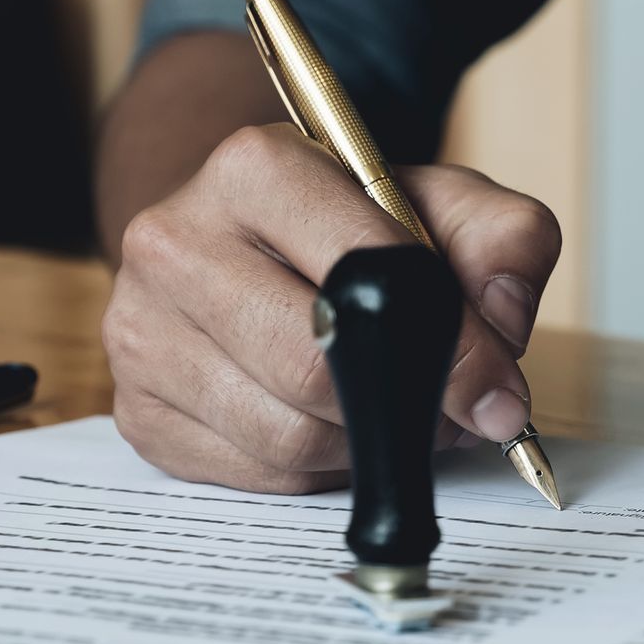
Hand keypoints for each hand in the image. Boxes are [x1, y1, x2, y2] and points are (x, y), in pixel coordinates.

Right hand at [103, 123, 560, 492]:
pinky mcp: (138, 410)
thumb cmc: (351, 227)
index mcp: (254, 169)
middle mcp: (175, 242)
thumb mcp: (444, 204)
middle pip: (311, 369)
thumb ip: (506, 239)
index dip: (447, 349)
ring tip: (393, 408)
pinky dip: (316, 468)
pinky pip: (254, 475)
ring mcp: (140, 330)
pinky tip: (331, 425)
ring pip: (284, 436)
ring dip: (365, 443)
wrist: (247, 242)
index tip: (496, 391)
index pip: (365, 278)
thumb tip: (503, 319)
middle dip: (402, 406)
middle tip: (449, 409)